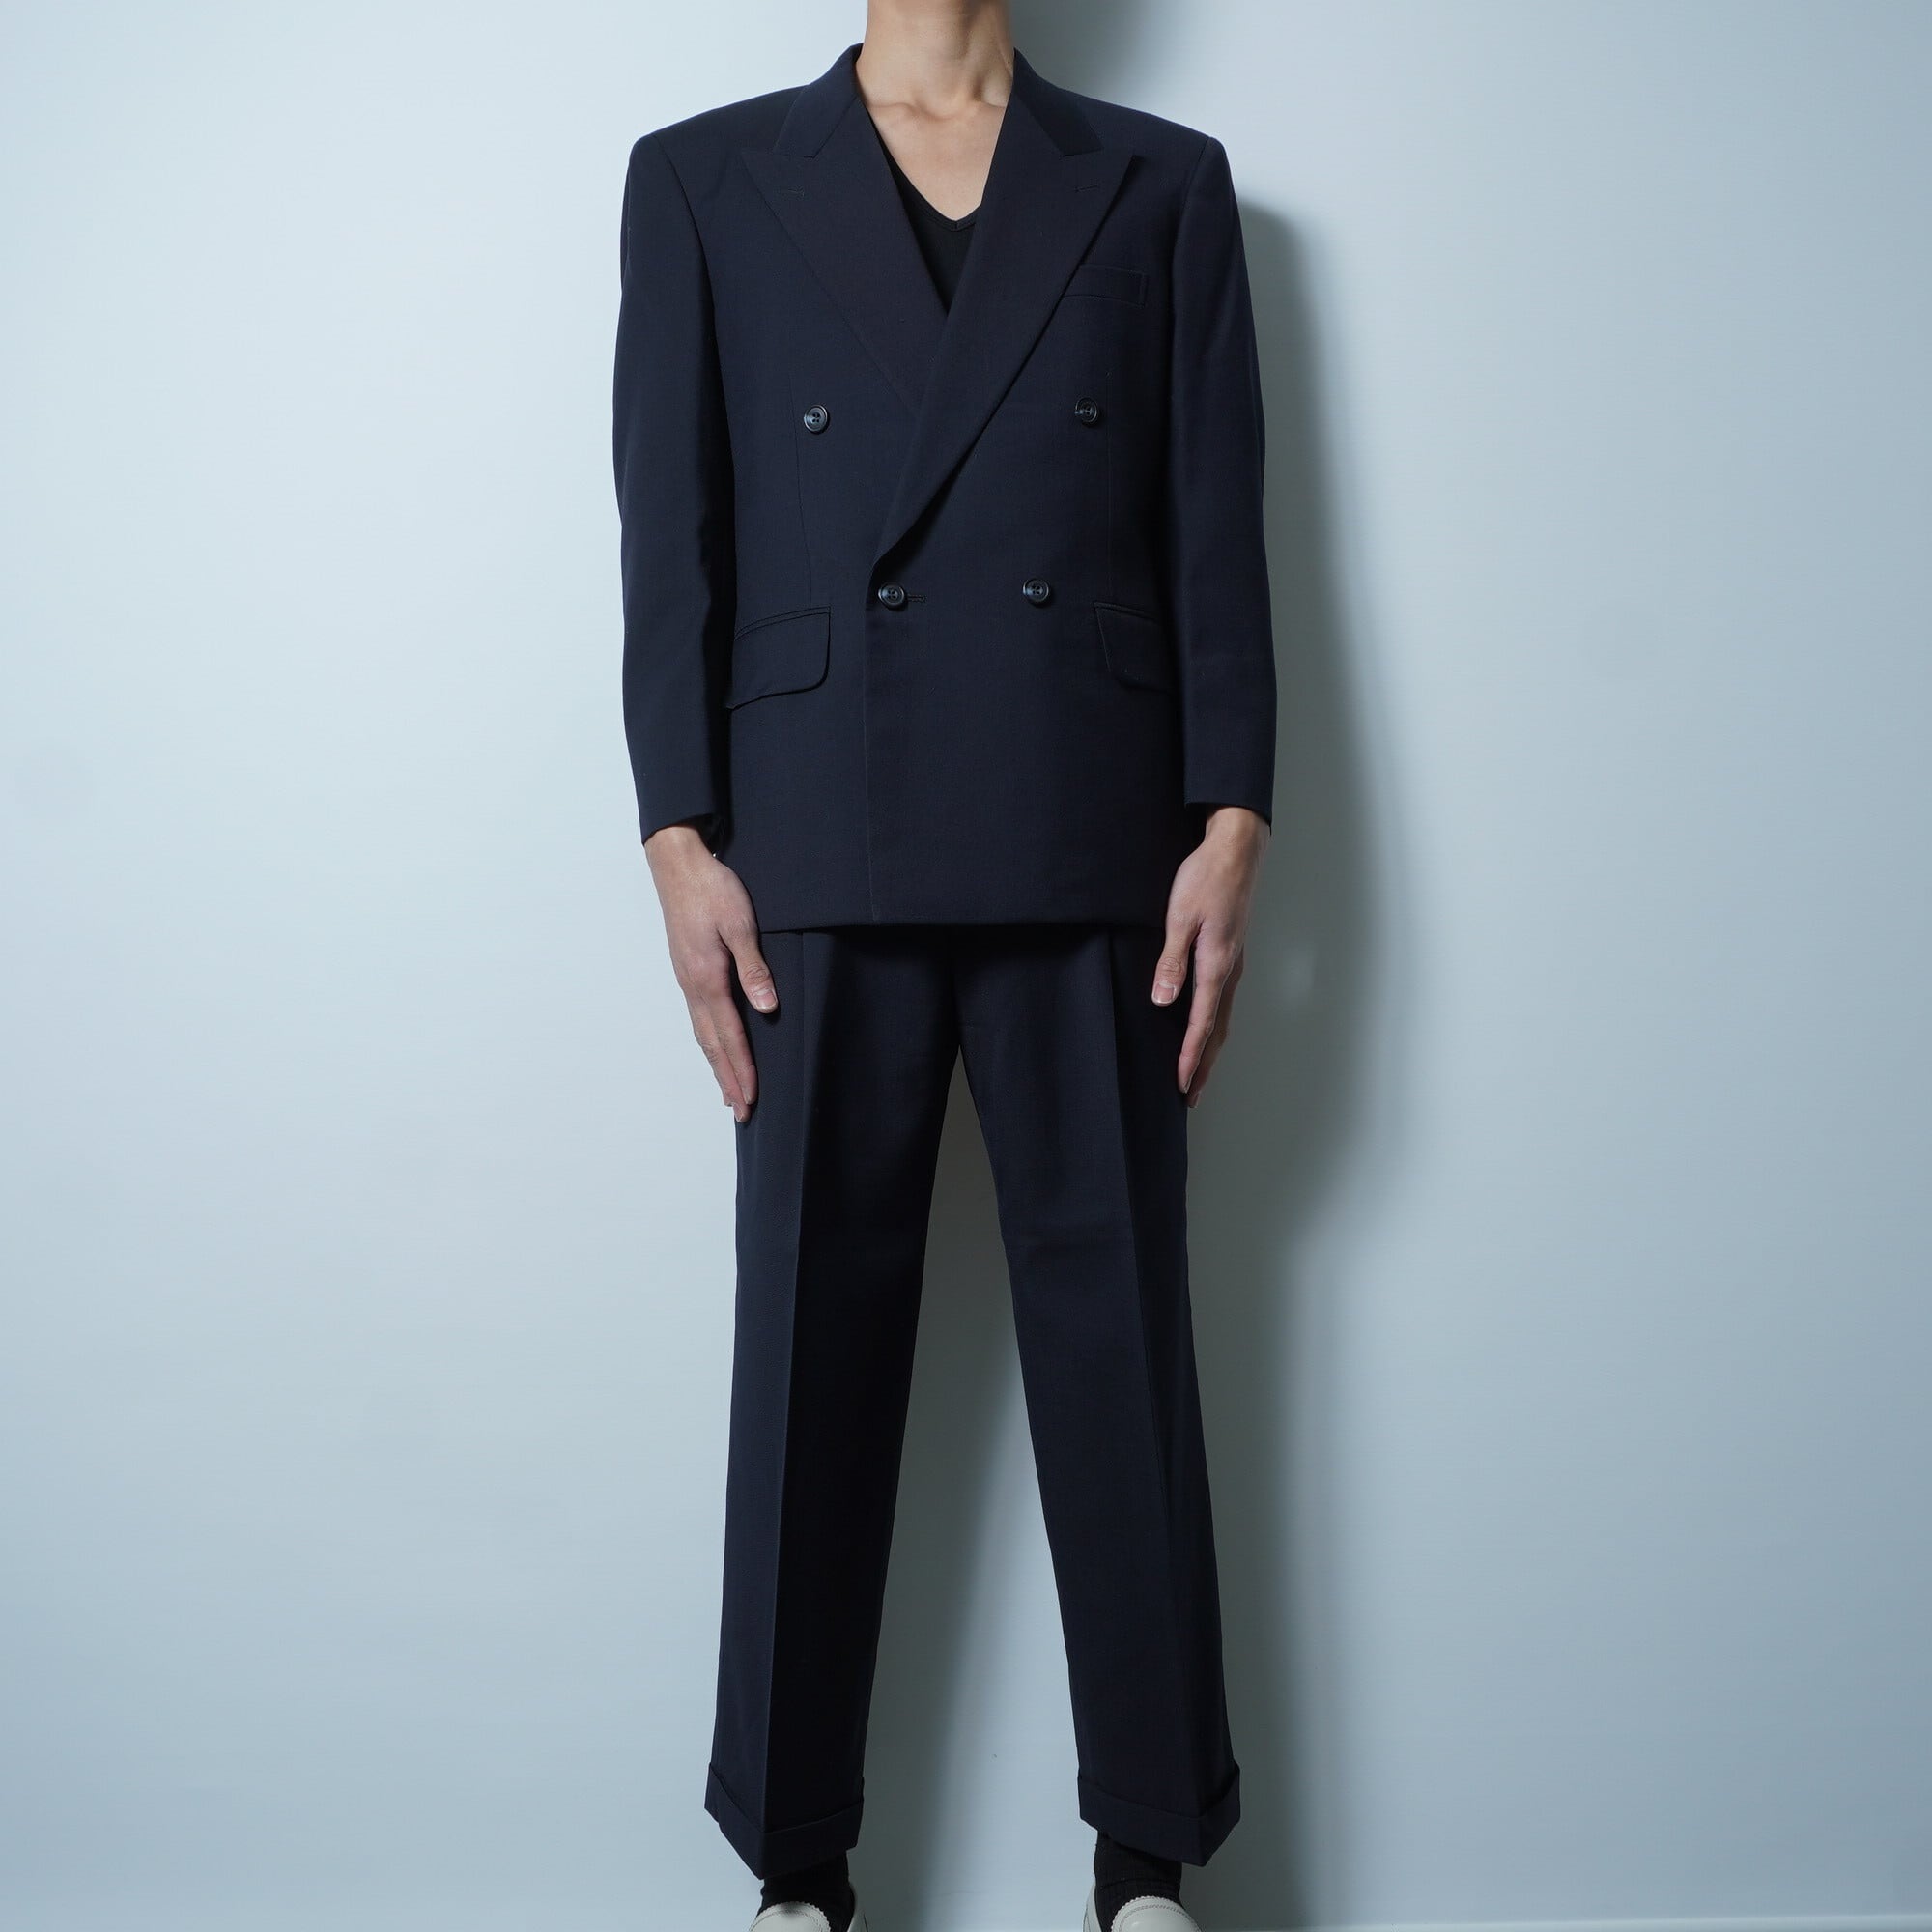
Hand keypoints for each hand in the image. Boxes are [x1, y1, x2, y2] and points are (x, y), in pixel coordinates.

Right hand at [644, 821, 776, 1121]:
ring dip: (717, 1064)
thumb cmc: (712, 889)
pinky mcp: (687, 969)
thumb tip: (767, 1008)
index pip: (729, 1035)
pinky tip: (715, 1045)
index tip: (751, 1097)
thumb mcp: (740, 925)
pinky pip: (698, 1016)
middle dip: (728, 1079)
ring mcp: (686, 978)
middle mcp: (693, 985)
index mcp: (708, 978)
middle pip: (712, 1043)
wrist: (678, 864)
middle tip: (740, 1111)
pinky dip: (709, 1040)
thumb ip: (754, 968)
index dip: (742, 1069)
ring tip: (728, 1091)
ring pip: (702, 1033)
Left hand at [1153, 805, 1269, 1105]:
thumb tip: (1163, 1001)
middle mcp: (1229, 970)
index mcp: (1216, 964)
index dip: (1190, 1056)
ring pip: (1223, 1018)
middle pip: (1217, 1030)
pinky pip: (1223, 1001)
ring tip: (1198, 1074)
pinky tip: (1204, 1030)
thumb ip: (1171, 960)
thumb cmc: (1206, 878)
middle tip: (1192, 1096)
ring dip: (1210, 1049)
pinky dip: (1213, 1025)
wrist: (1237, 850)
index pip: (1201, 1022)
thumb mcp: (1179, 917)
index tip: (1182, 1084)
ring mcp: (1233, 963)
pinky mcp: (1231, 954)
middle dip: (1204, 1065)